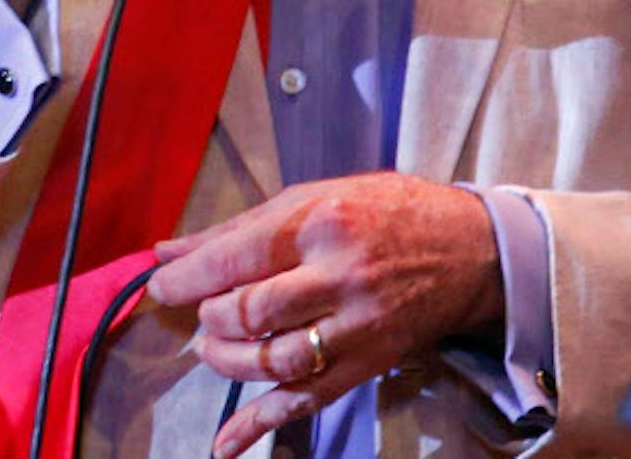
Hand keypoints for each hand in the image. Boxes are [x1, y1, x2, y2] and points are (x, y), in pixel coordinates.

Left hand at [149, 172, 503, 457]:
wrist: (469, 250)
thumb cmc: (384, 212)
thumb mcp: (311, 196)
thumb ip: (237, 228)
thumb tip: (168, 251)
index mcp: (319, 223)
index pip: (237, 257)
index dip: (189, 277)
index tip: (161, 285)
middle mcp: (339, 276)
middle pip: (253, 311)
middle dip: (211, 318)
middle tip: (201, 314)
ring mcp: (356, 327)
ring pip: (275, 360)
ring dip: (229, 361)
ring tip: (215, 347)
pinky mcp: (367, 365)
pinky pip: (308, 400)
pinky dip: (261, 424)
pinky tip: (227, 442)